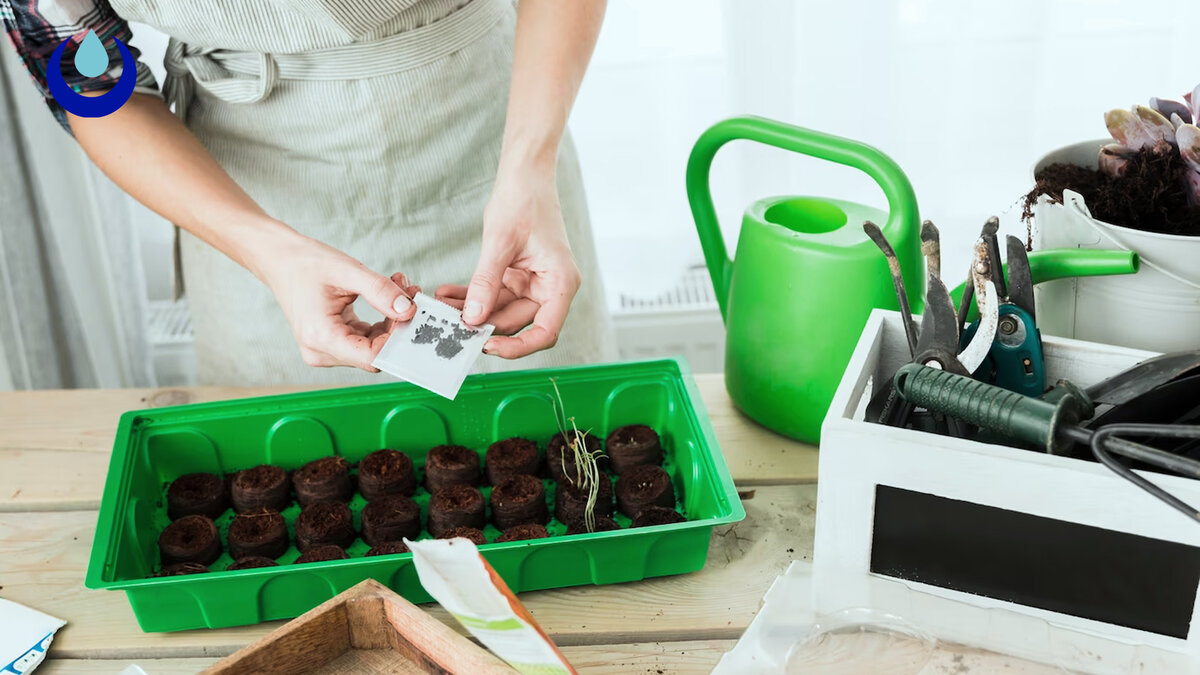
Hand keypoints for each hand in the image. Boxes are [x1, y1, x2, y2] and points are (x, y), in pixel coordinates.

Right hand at [255, 233, 419, 370]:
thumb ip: (381, 292)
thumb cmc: (306, 263)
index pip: (372, 357)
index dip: (397, 339)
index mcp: (321, 338)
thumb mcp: (348, 271)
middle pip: (374, 353)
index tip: (412, 312)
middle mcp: (321, 352)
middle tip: (410, 292)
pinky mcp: (332, 343)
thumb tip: (409, 310)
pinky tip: (387, 296)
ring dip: (391, 320)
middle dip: (397, 324)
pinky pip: (365, 339)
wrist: (280, 260)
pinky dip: (380, 320)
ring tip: (399, 287)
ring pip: (373, 346)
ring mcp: (326, 350)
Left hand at [439, 167, 580, 357]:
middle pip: (519, 323)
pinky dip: (473, 296)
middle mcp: (550, 287)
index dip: (519, 347)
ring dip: (472, 311)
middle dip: (484, 325)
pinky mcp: (517, 277)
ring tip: (441, 307)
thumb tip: (473, 318)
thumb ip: (486, 282)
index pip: (546, 331)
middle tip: (451, 326)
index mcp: (560, 282)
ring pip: (501, 311)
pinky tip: (448, 294)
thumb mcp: (500, 242)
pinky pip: (494, 295)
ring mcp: (533, 283)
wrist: (525, 174)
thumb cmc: (524, 199)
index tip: (488, 346)